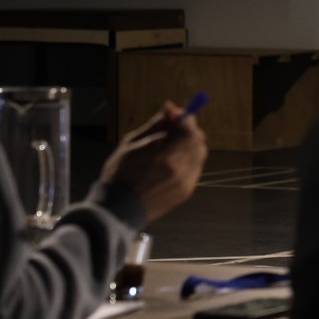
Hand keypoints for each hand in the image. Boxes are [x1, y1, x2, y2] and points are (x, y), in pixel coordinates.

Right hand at [100, 101, 207, 221]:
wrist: (119, 209)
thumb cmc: (120, 173)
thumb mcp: (132, 143)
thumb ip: (155, 125)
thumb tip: (170, 108)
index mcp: (164, 154)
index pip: (188, 128)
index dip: (183, 117)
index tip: (172, 113)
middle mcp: (179, 168)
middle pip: (197, 139)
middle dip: (186, 130)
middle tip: (172, 129)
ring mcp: (185, 181)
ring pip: (199, 153)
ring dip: (189, 144)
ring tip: (170, 147)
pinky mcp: (187, 191)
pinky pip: (195, 167)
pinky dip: (188, 159)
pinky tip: (171, 162)